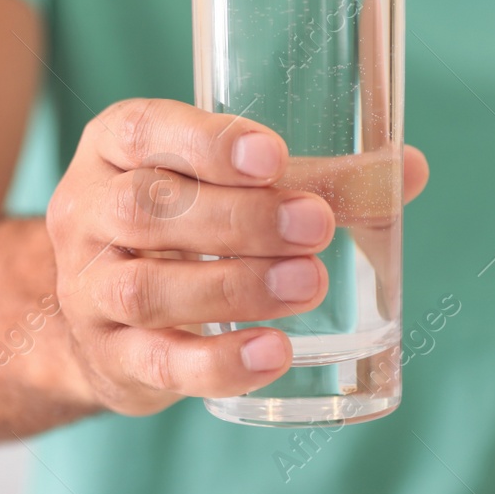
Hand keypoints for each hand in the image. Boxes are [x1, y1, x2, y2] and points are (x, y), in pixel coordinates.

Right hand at [46, 98, 429, 416]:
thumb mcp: (226, 185)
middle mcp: (86, 212)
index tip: (273, 155)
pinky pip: (159, 363)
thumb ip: (314, 176)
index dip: (204, 141)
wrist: (104, 314)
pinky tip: (274, 352)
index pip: (143, 130)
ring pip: (148, 288)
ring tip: (309, 283)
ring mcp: (87, 290)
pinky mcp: (109, 357)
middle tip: (317, 225)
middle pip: (148, 210)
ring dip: (235, 286)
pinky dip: (219, 362)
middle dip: (239, 218)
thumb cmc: (184, 225)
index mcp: (114, 148)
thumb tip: (408, 168)